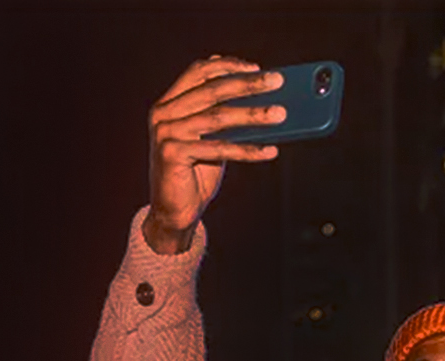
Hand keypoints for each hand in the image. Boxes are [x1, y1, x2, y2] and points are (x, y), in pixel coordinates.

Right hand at [143, 55, 284, 253]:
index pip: (198, 72)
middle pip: (212, 90)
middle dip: (248, 84)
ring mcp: (166, 133)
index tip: (257, 67)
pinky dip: (247, 150)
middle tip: (278, 81)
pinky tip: (270, 150)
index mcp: (170, 102)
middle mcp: (163, 113)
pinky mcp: (172, 154)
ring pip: (217, 117)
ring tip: (280, 114)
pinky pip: (218, 149)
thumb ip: (223, 115)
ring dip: (253, 115)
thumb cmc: (197, 172)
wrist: (176, 210)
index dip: (228, 66)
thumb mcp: (211, 138)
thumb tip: (262, 99)